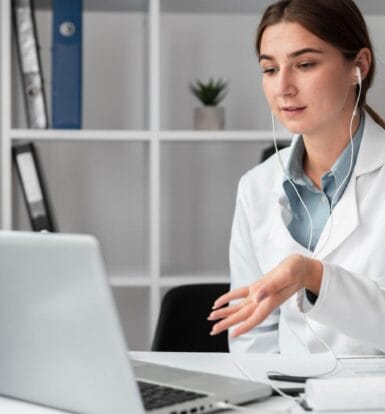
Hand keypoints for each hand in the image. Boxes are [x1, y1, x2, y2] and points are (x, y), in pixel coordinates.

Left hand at [207, 254, 322, 337]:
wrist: (301, 268)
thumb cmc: (297, 270)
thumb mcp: (286, 274)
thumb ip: (271, 286)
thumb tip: (257, 296)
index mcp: (271, 300)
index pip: (255, 318)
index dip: (244, 327)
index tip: (232, 335)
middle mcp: (263, 300)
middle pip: (243, 315)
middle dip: (228, 323)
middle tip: (213, 330)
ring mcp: (260, 295)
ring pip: (240, 307)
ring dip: (226, 313)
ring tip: (212, 318)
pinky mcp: (258, 288)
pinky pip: (240, 295)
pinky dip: (229, 299)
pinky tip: (220, 302)